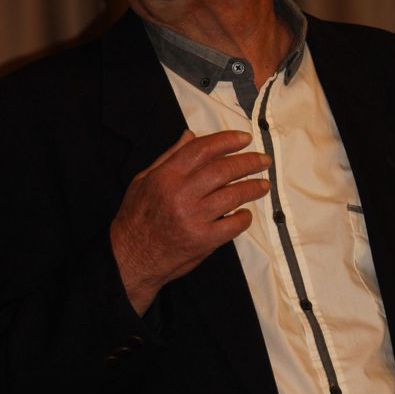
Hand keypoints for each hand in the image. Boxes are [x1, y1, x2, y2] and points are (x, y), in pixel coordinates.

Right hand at [111, 129, 271, 313]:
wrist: (131, 257)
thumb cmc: (137, 217)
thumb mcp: (144, 180)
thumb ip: (170, 157)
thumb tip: (191, 135)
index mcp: (166, 176)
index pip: (202, 150)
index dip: (227, 141)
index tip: (245, 138)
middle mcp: (181, 194)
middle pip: (223, 170)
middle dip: (248, 162)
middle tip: (263, 161)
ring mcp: (194, 218)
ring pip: (233, 195)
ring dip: (253, 188)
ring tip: (263, 185)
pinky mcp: (203, 240)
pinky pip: (233, 225)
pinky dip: (244, 218)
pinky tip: (245, 213)